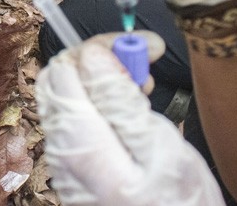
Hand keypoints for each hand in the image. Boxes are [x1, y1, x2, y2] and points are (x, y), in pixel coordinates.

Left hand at [36, 32, 223, 204]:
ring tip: (143, 91)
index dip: (103, 46)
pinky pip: (78, 119)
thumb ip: (120, 100)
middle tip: (141, 67)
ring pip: (68, 96)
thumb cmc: (177, 205)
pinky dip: (101, 104)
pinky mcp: (76, 165)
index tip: (144, 48)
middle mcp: (62, 150)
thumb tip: (94, 54)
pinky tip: (132, 114)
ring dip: (102, 81)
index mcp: (80, 142)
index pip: (66, 67)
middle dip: (98, 60)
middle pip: (59, 79)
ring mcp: (65, 159)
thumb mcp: (161, 148)